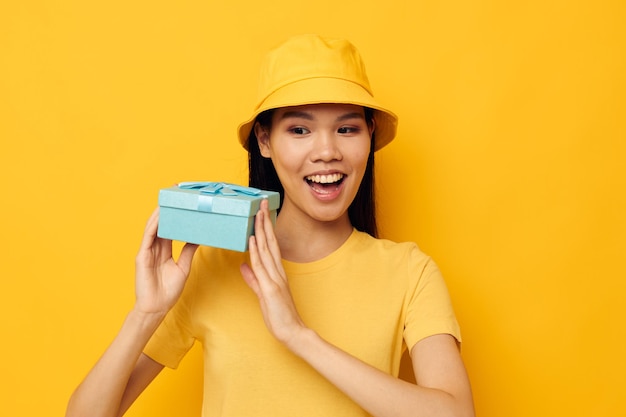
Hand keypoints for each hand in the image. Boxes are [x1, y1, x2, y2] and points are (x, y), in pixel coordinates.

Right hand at [134, 207, 197, 315]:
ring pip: (153, 227)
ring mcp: (147, 251)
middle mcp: (154, 247)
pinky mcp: (142, 256)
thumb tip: (198, 237)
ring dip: (159, 212)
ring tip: (167, 199)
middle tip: (176, 191)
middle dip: (166, 207)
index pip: (169, 227)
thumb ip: (188, 251)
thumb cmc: (168, 290)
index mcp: (164, 250)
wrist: (157, 307)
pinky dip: (154, 226)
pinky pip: (148, 237)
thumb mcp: (183, 267)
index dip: (175, 214)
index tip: (183, 201)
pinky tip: (160, 216)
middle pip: (160, 223)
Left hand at [240, 200, 306, 347]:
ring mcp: (275, 278)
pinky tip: (252, 238)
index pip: (270, 246)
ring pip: (266, 249)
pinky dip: (256, 251)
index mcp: (276, 272)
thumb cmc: (279, 315)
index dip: (266, 229)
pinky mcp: (271, 287)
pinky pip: (261, 266)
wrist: (292, 332)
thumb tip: (243, 266)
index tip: (262, 214)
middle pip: (270, 242)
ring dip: (261, 230)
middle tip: (262, 204)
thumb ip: (253, 279)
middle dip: (265, 222)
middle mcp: (277, 271)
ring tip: (258, 213)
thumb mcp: (263, 294)